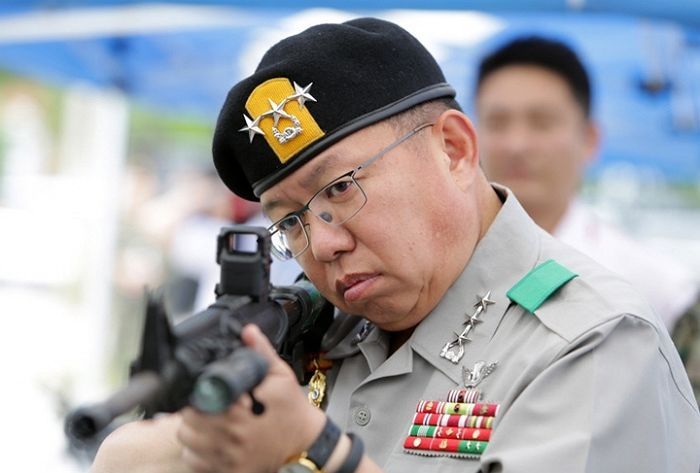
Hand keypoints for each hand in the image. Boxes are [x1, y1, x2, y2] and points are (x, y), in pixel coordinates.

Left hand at [177, 324, 326, 472]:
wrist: (306, 444)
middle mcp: (232, 436)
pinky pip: (196, 463)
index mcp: (240, 410)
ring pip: (188, 443)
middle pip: (187, 423)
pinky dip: (198, 453)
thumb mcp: (281, 375)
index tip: (205, 392)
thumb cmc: (292, 409)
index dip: (196, 395)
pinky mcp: (230, 472)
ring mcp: (229, 458)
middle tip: (207, 406)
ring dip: (193, 432)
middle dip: (194, 412)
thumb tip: (247, 331)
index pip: (196, 402)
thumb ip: (261, 352)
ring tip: (209, 423)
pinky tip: (212, 442)